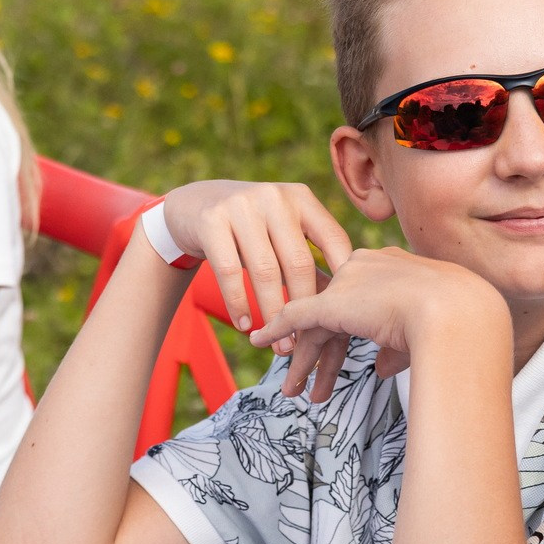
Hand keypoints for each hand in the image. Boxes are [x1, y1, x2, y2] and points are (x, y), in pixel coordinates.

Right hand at [160, 180, 359, 390]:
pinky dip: (239, 303)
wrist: (194, 204)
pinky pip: (229, 272)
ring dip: (274, 314)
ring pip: (265, 271)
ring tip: (281, 346)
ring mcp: (241, 207)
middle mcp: (275, 197)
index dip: (342, 279)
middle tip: (309, 343)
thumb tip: (341, 302)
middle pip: (298, 262)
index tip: (349, 315)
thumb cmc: (250, 227)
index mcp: (301, 199)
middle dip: (306, 309)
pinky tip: (245, 325)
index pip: (333, 240)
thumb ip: (307, 255)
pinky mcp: (211, 222)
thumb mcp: (281, 229)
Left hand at [255, 246, 504, 402]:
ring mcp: (349, 282)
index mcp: (396, 268)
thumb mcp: (428, 335)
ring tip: (291, 391)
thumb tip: (381, 366)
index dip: (349, 327)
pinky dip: (276, 330)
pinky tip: (260, 343)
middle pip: (335, 311)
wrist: (459, 314)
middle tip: (307, 379)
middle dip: (321, 350)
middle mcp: (368, 267)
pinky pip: (295, 317)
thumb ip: (397, 347)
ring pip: (315, 322)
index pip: (362, 299)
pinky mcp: (333, 302)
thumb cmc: (459, 325)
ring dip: (302, 359)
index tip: (340, 350)